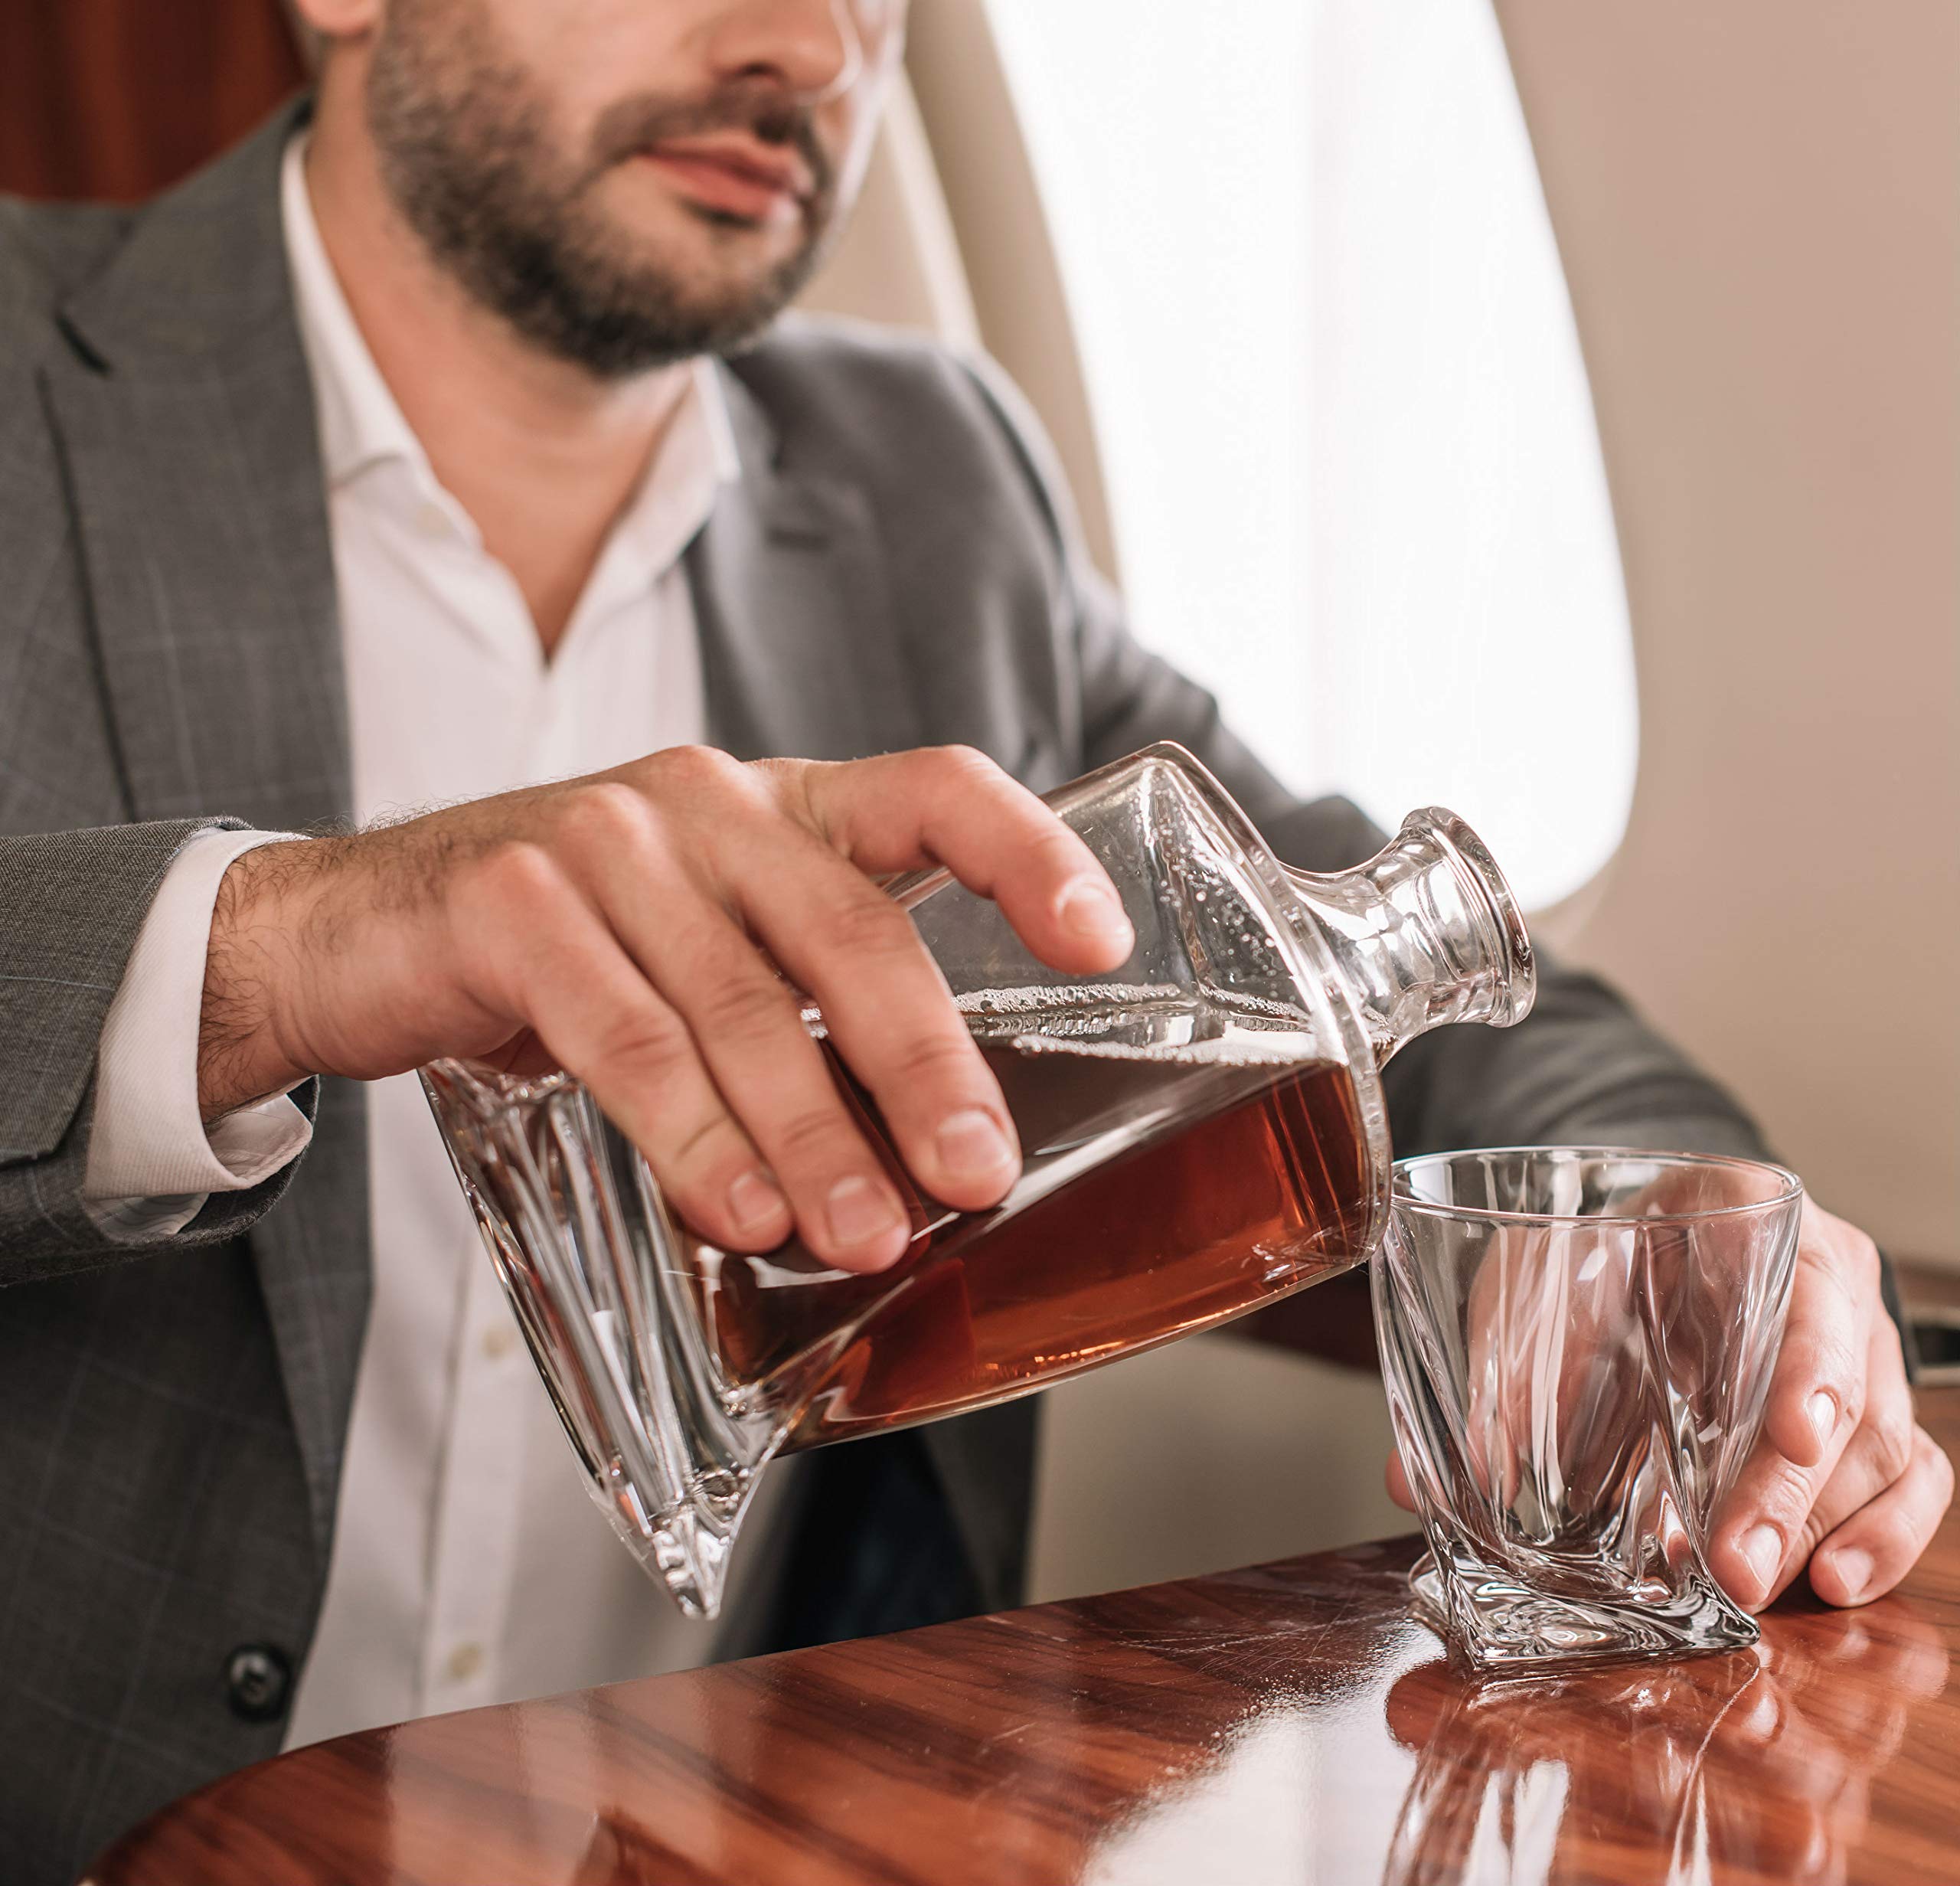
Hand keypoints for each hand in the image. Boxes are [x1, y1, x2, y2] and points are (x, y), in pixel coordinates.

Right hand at [196, 745, 1133, 1271]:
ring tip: (864, 1234)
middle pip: (852, 932)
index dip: (1028, 855)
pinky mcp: (514, 904)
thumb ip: (808, 1007)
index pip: (936, 791)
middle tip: (975, 1175)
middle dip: (924, 1066)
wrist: (355, 932)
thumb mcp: (706, 946)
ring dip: (813, 1135)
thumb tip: (929, 1155)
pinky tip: (735, 1212)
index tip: (1101, 941)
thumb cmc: (570, 950)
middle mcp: (708, 802)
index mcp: (783, 807)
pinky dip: (692, 1136)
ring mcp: (607, 844)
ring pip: (742, 1005)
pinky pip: (627, 1038)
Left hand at [1384, 1196, 1953, 1609]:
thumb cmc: (1598, 1253)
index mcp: (1759, 1221)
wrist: (1640, 1239)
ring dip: (1824, 1528)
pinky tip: (1833, 1582)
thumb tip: (1406, 1480)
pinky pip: (1909, 1482)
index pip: (1814, 1290)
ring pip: (1883, 1450)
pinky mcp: (1868, 1425)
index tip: (1790, 1431)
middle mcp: (1831, 1288)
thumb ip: (1496, 1365)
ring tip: (1762, 1587)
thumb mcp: (1537, 1282)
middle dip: (1787, 1491)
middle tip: (1732, 1563)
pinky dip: (1885, 1538)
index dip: (1810, 1365)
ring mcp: (1860, 1359)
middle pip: (1848, 1393)